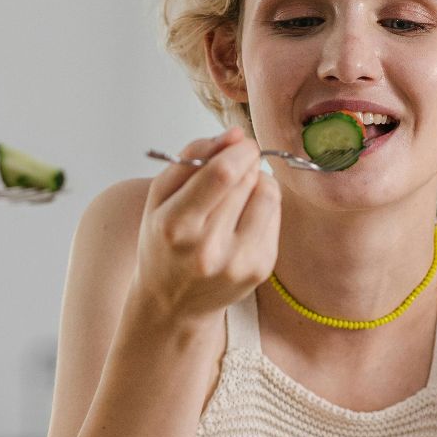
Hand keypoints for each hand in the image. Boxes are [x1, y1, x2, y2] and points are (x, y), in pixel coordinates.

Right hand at [134, 127, 279, 324]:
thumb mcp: (160, 196)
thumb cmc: (163, 241)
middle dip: (246, 162)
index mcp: (176, 226)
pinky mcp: (260, 269)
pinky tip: (243, 218)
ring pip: (269, 195)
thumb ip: (192, 157)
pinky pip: (275, 217)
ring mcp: (238, 262)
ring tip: (238, 193)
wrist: (173, 303)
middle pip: (247, 180)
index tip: (240, 143)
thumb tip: (236, 134)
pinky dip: (263, 207)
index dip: (238, 150)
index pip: (222, 174)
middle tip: (234, 167)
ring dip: (258, 182)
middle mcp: (209, 249)